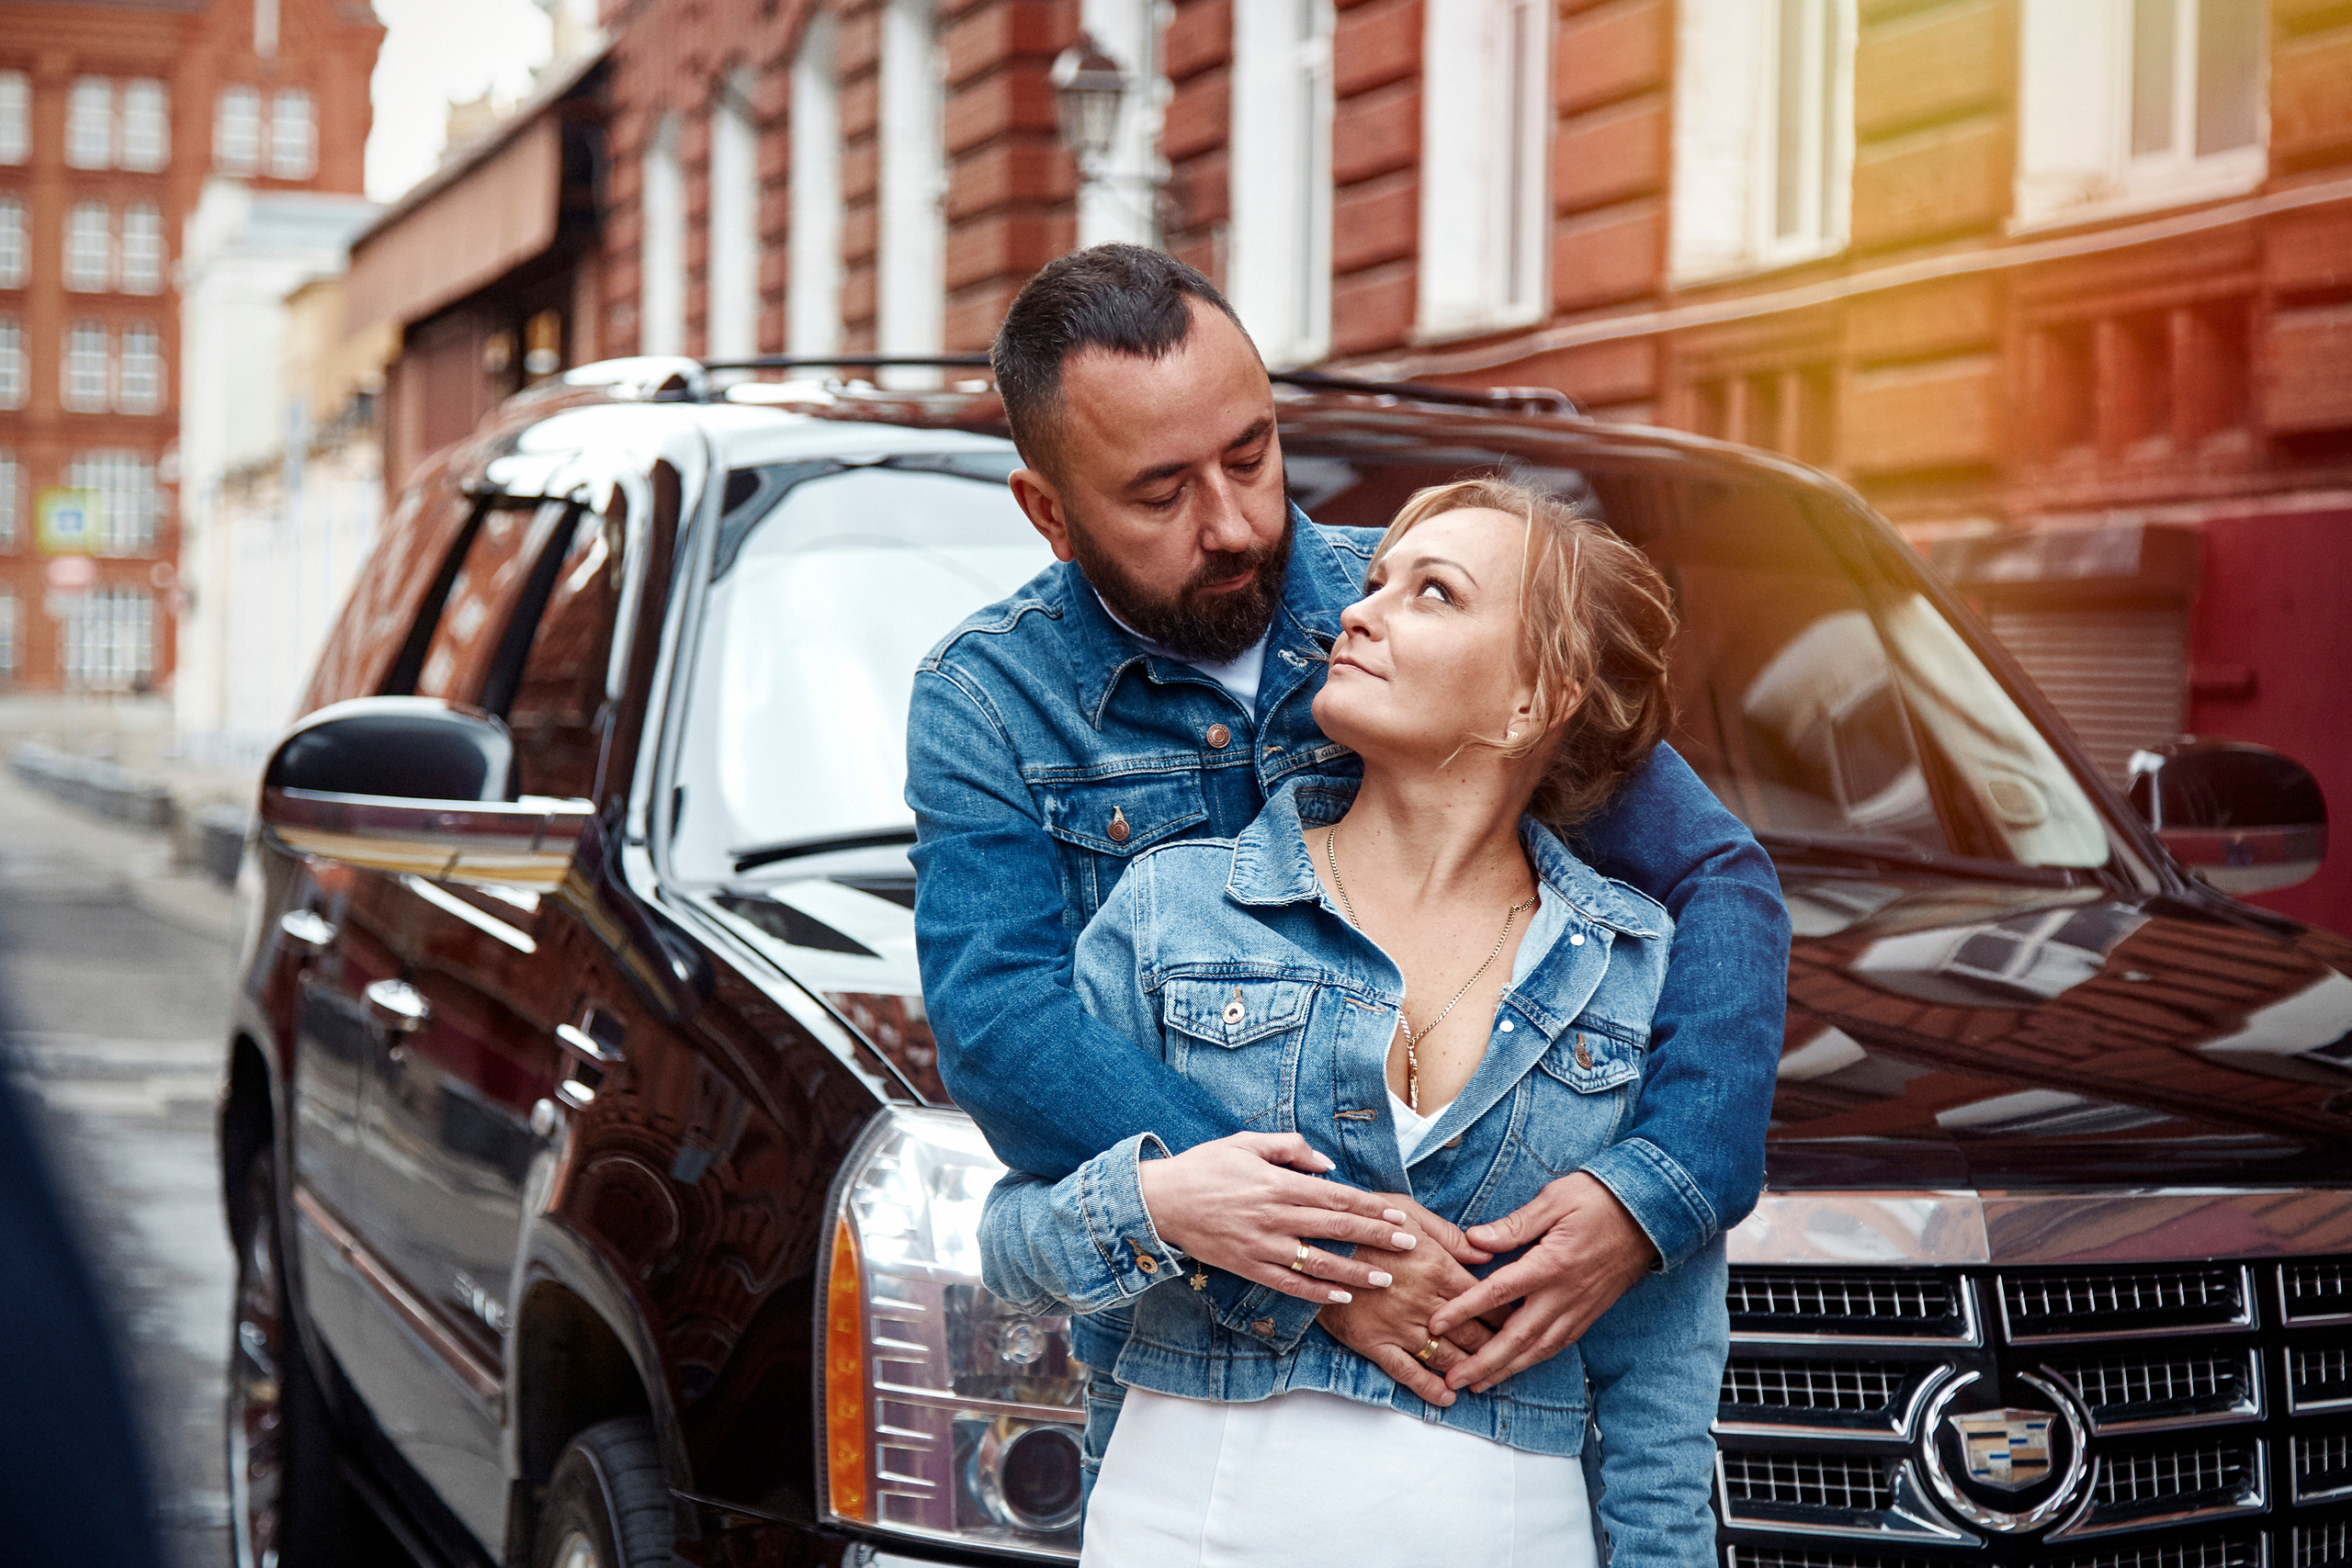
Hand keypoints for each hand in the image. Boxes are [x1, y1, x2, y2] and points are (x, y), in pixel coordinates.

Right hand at [1136, 1133, 1426, 1304]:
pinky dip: (1316, 1292)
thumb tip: (1327, 1165)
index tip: (1399, 1215)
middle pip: (1335, 1229)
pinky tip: (1341, 1297)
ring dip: (1354, 1271)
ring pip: (1318, 1262)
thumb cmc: (1204, 1166)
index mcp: (1277, 1183)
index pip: (1336, 1197)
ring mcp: (1261, 1245)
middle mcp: (1274, 1216)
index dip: (1371, 1207)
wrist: (1160, 1200)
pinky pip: (1288, 1283)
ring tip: (1384, 1278)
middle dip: (1375, 1238)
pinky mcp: (1247, 1266)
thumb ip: (1290, 1148)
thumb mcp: (1246, 1143)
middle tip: (1408, 1246)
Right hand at [1317, 1197, 1494, 1406]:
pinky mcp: (1375, 1343)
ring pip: (1446, 1356)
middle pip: (1472, 1332)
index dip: (1506, 1312)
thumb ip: (1449, 1235)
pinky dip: (1430, 1388)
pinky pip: (1408, 1372)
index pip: (1483, 1297)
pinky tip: (1448, 1397)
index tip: (1523, 1321)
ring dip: (1471, 1370)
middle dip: (1498, 1346)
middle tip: (1514, 1355)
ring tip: (1488, 1378)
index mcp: (1435, 1266)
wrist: (1314, 1244)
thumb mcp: (1407, 1212)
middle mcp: (1424, 1301)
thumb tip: (1487, 1255)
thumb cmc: (1363, 1223)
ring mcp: (1399, 1326)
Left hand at [1430, 1173, 1656, 1392]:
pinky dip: (1535, 1360)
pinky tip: (1518, 1367)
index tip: (1437, 1323)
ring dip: (1507, 1370)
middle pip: (1517, 1337)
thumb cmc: (1599, 1199)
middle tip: (1455, 1380)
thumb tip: (1475, 1239)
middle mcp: (1564, 1294)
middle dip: (1484, 1362)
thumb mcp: (1554, 1199)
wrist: (1650, 1214)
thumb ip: (1513, 1225)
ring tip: (1479, 1384)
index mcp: (1551, 1263)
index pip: (1499, 1292)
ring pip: (1539, 1349)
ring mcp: (1580, 1307)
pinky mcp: (1590, 1313)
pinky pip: (1559, 1344)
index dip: (1465, 1309)